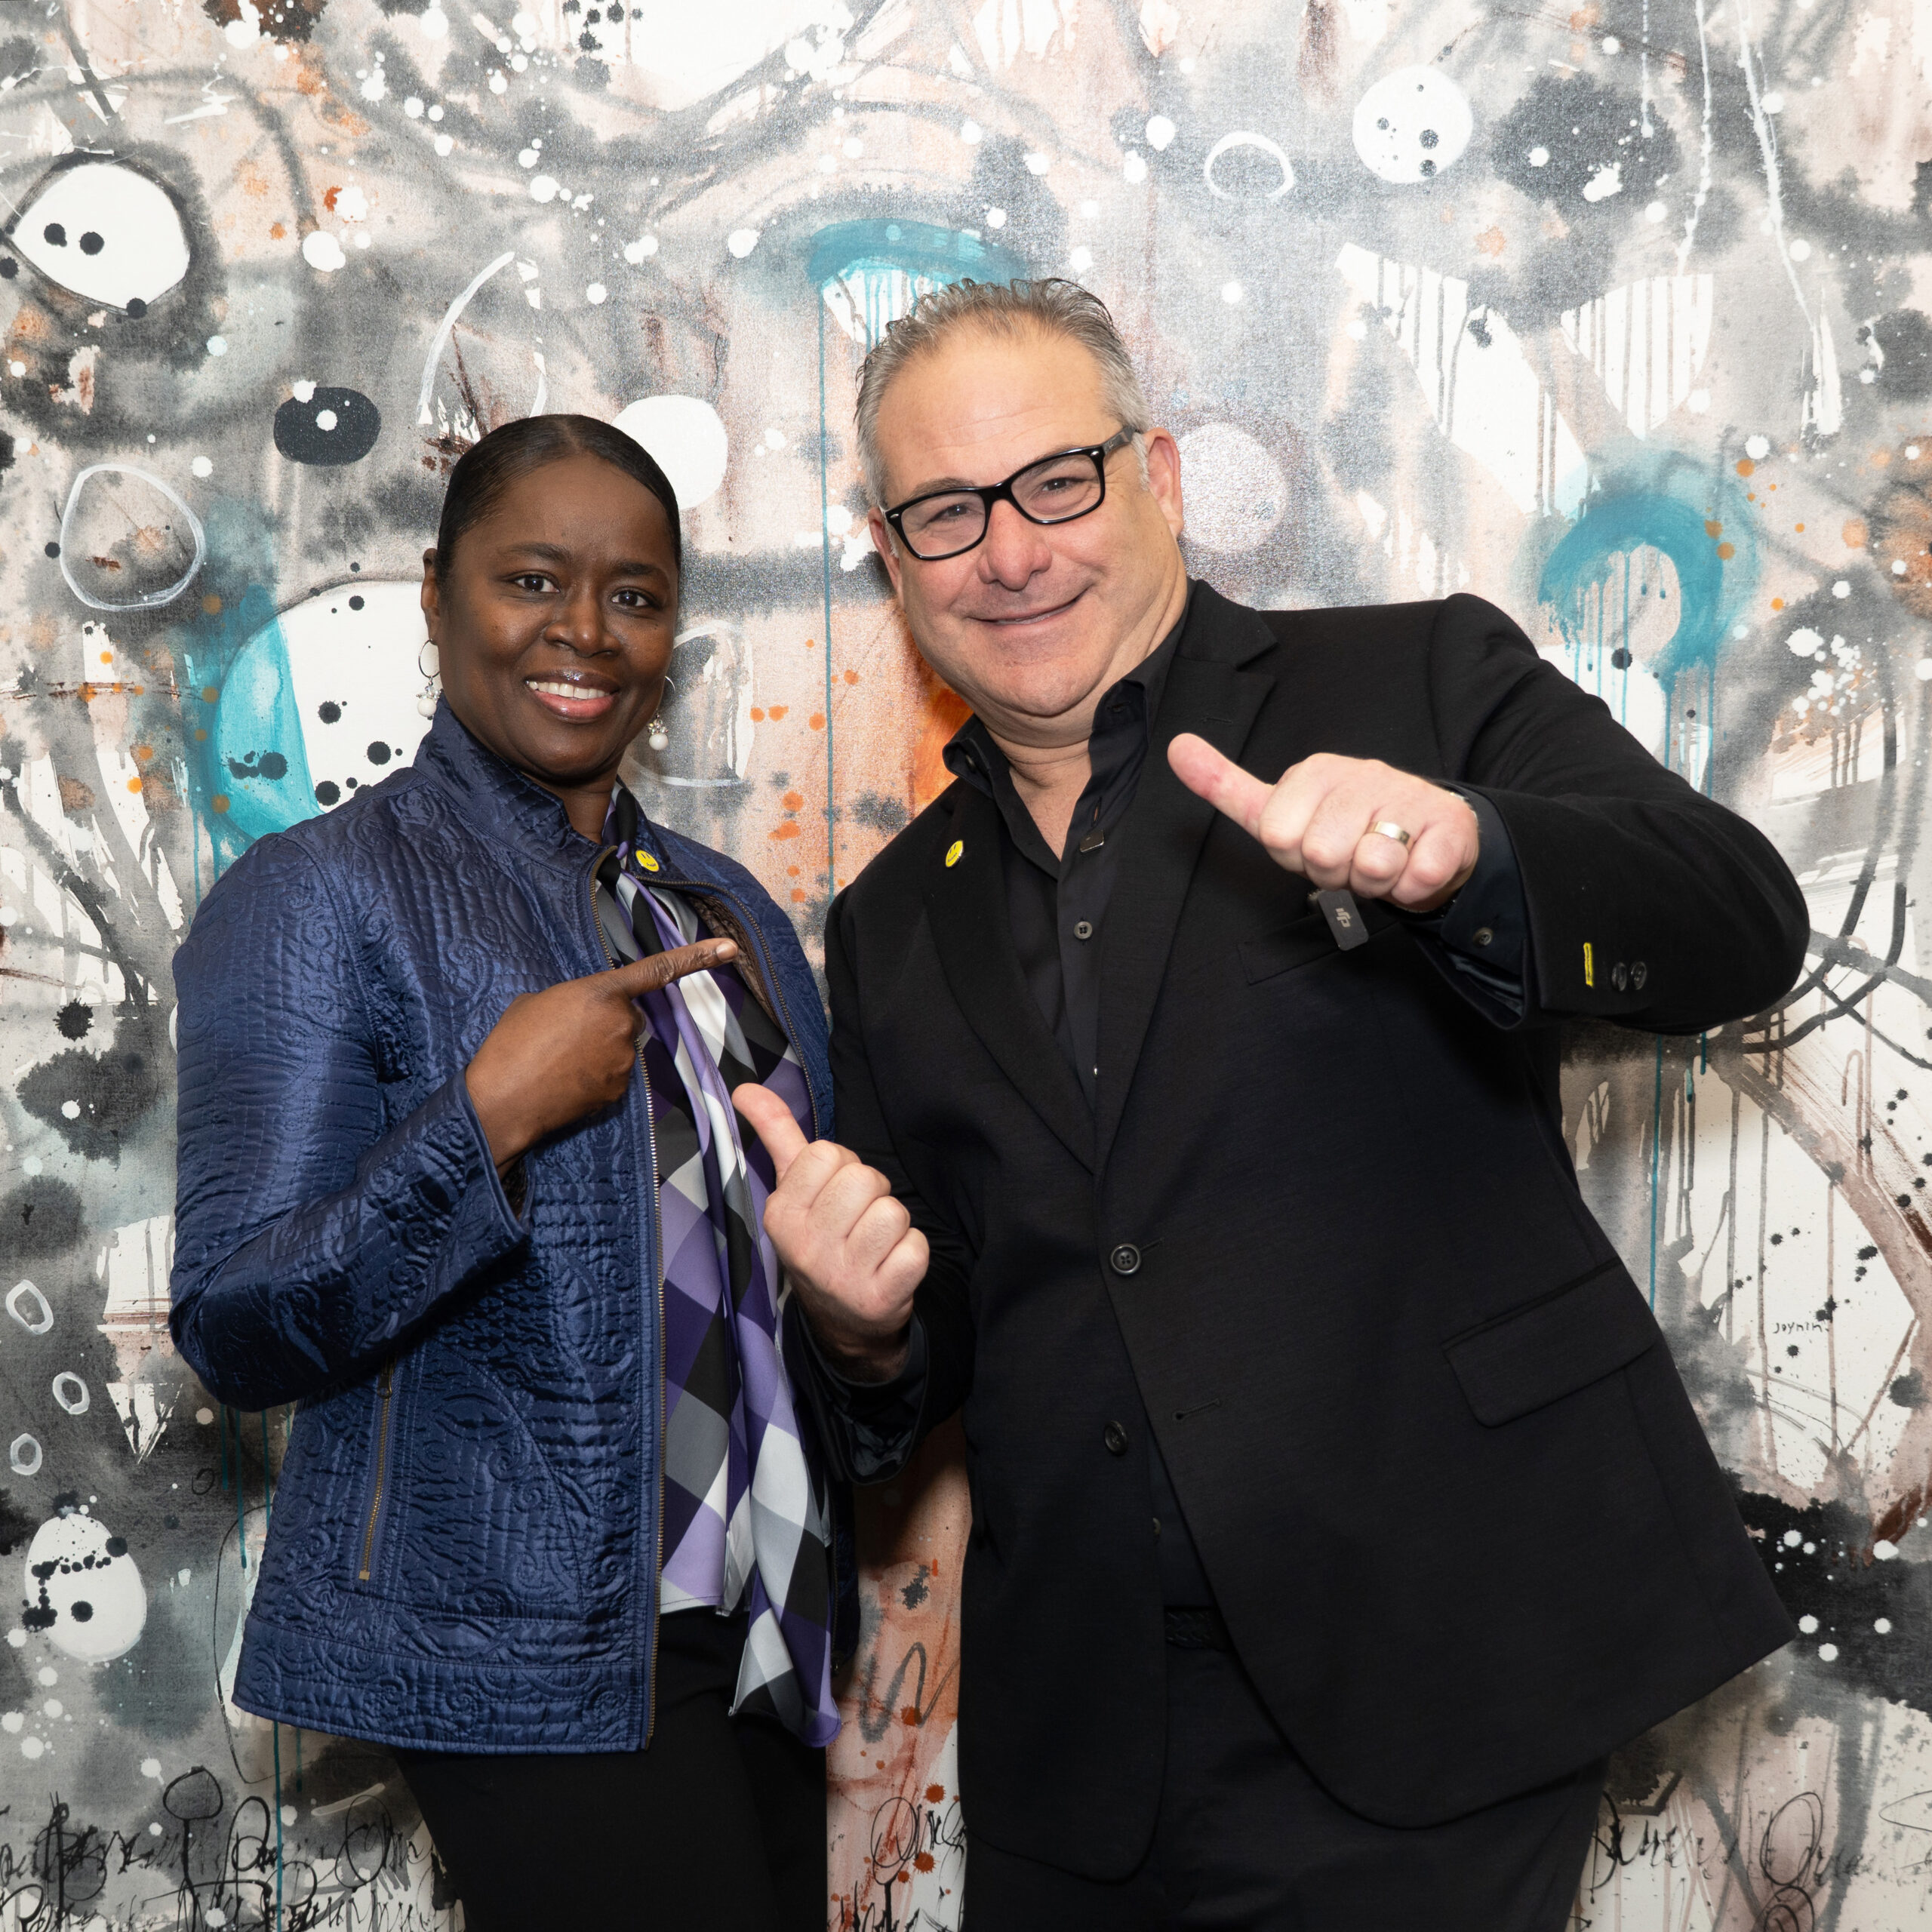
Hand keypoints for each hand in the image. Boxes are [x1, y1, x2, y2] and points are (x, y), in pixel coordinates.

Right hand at [465, 940, 736, 1169]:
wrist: (502, 1100)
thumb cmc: (511, 1045)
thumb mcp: (536, 1004)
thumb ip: (572, 1000)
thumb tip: (580, 1014)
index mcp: (602, 992)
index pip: (658, 969)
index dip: (697, 957)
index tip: (730, 948)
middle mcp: (623, 1023)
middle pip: (628, 1017)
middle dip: (605, 1022)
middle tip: (565, 1035)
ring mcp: (625, 1059)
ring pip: (620, 1047)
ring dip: (598, 1051)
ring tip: (556, 1060)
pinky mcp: (620, 1090)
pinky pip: (614, 1075)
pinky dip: (594, 1077)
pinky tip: (565, 1081)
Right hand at [732, 1084, 927, 1381]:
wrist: (842, 1320)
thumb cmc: (822, 1238)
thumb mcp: (793, 1189)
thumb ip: (777, 1134)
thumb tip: (745, 1086)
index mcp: (781, 1214)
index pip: (828, 1153)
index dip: (842, 1167)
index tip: (834, 1195)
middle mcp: (804, 1247)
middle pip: (865, 1179)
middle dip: (872, 1194)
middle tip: (857, 1222)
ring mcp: (841, 1277)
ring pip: (893, 1211)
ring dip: (894, 1225)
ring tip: (874, 1245)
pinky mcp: (880, 1299)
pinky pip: (916, 1247)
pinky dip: (912, 1253)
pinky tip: (890, 1267)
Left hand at [1169, 735, 1478, 911]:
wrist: (1430, 836)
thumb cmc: (1346, 829)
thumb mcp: (1280, 809)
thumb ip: (1227, 786)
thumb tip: (1175, 747)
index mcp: (1315, 772)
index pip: (1277, 837)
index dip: (1294, 857)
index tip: (1312, 844)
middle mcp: (1362, 774)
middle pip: (1321, 857)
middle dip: (1334, 874)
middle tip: (1349, 858)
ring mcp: (1408, 797)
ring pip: (1369, 867)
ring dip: (1373, 882)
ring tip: (1382, 861)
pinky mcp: (1448, 827)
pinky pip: (1413, 880)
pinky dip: (1410, 888)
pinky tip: (1415, 866)